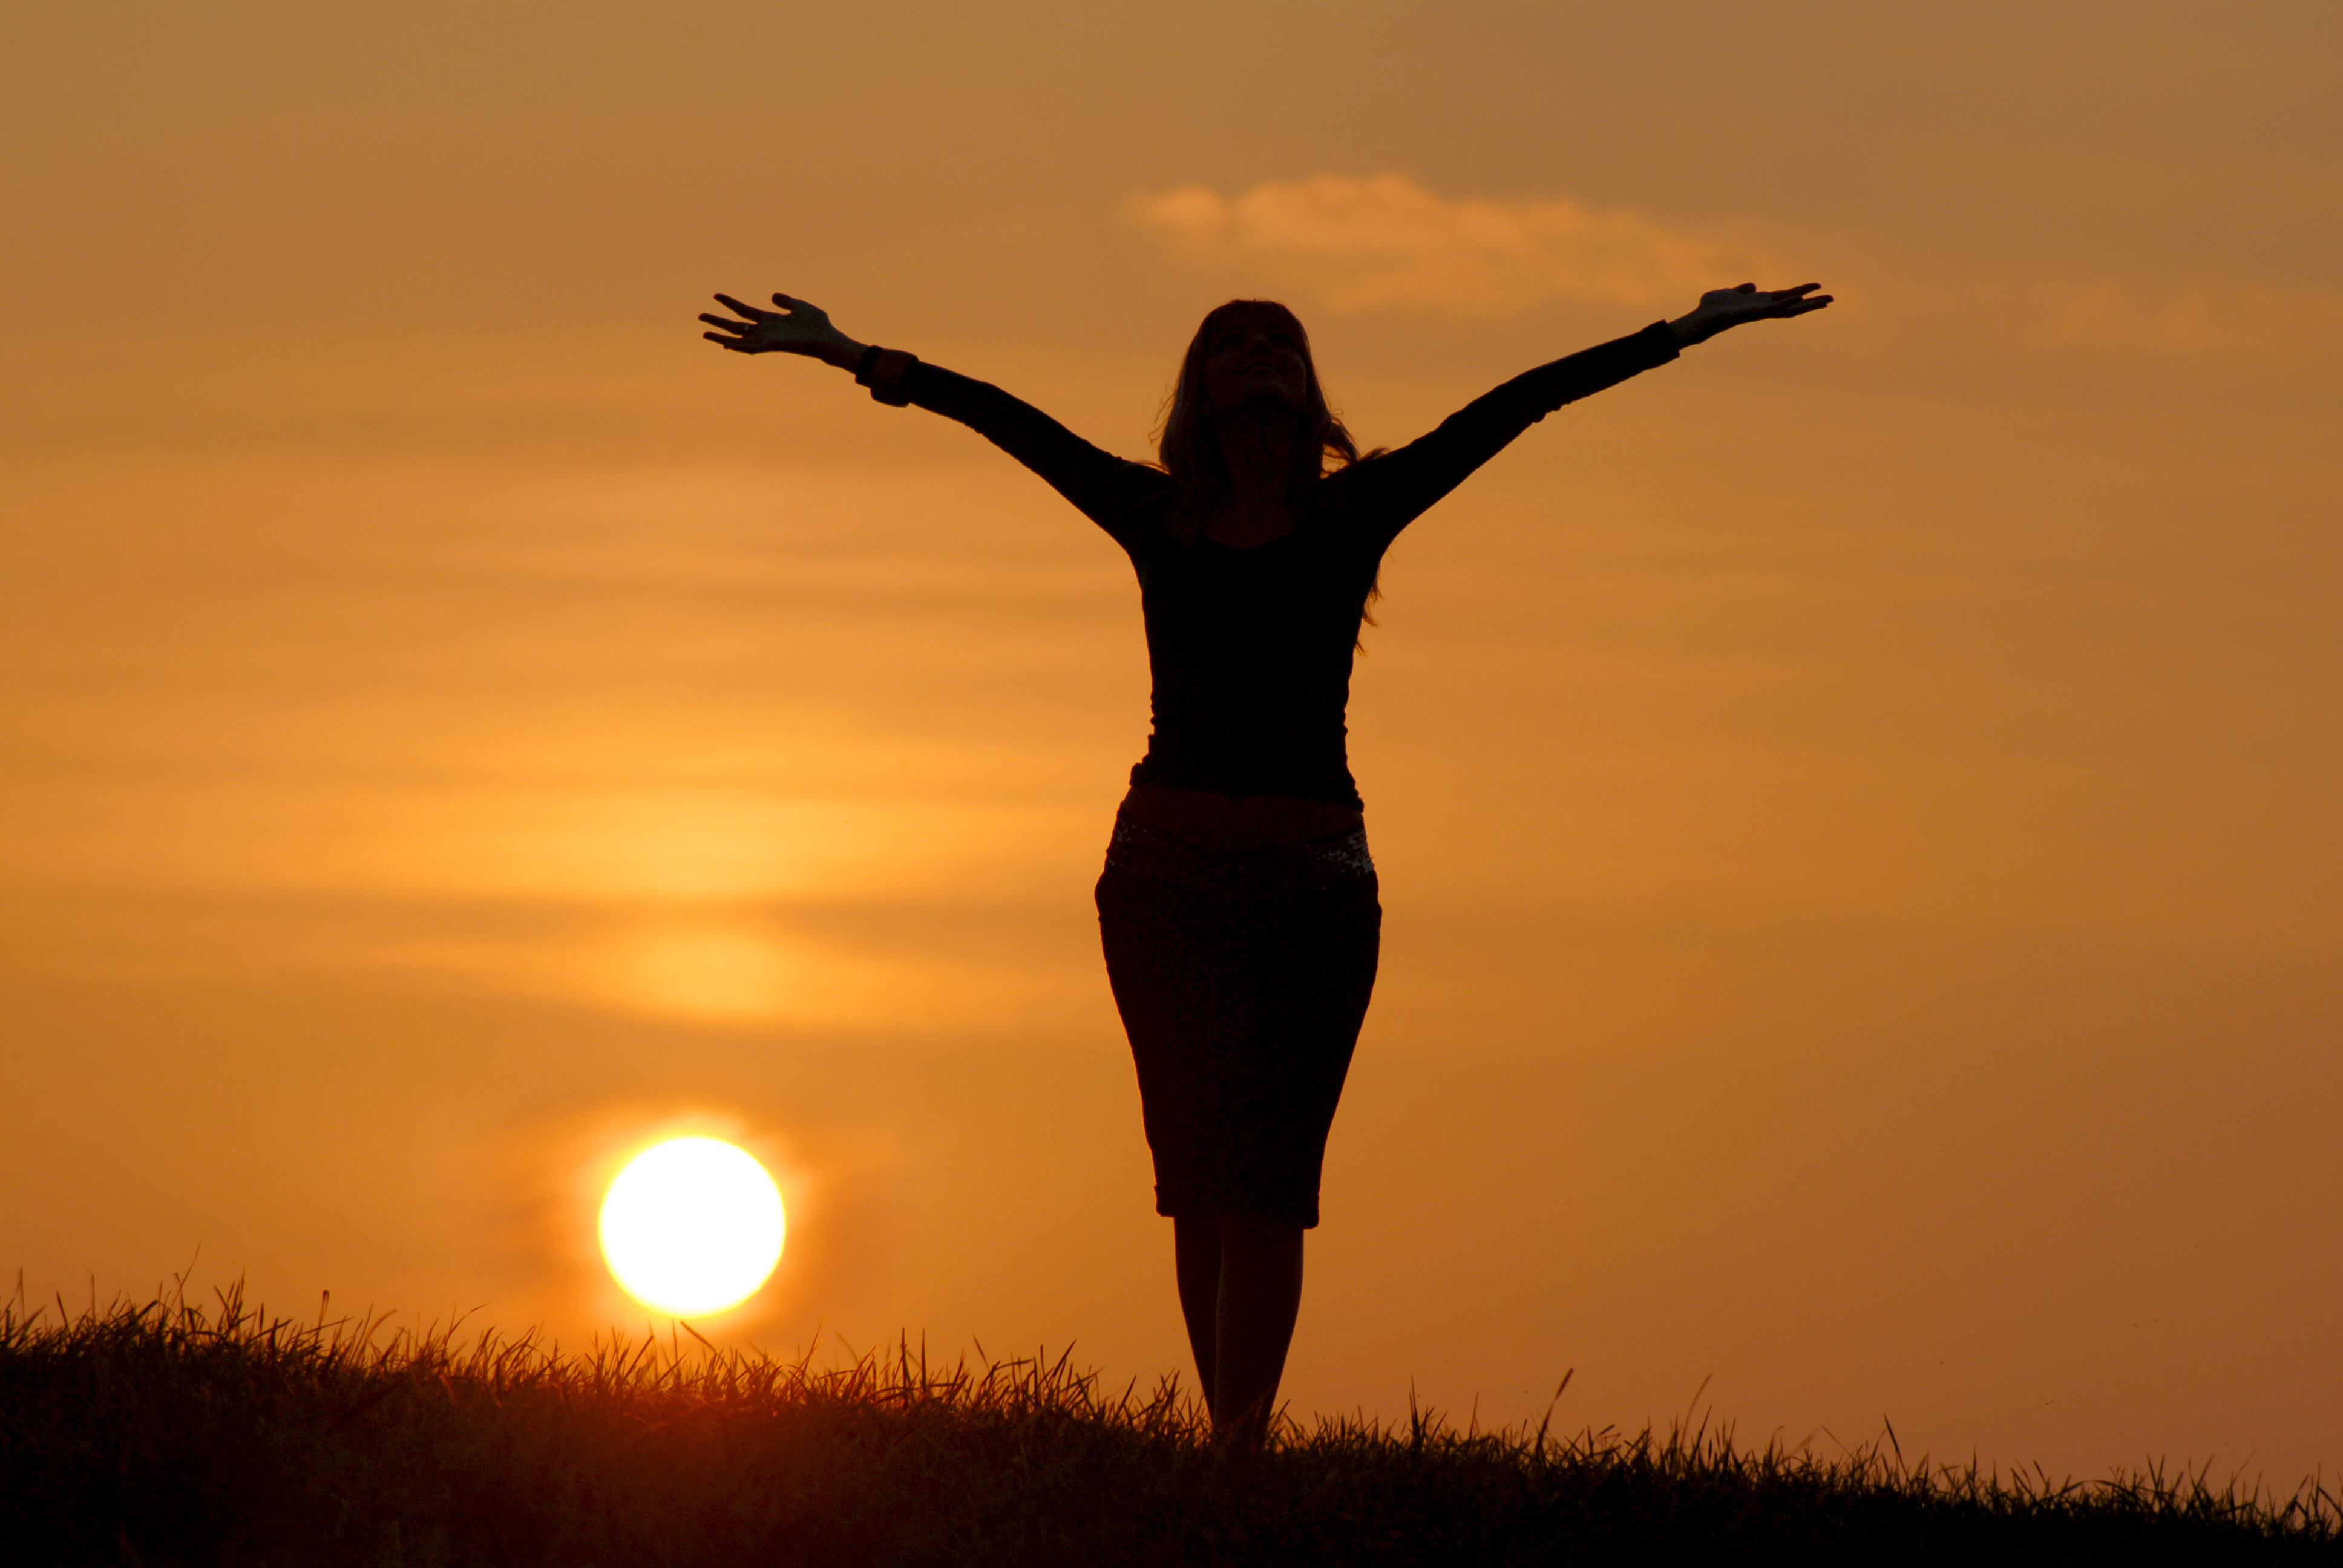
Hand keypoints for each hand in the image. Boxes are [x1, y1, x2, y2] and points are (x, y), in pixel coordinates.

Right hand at [698, 292, 866, 367]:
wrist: (827, 338)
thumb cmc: (817, 325)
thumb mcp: (799, 306)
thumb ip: (785, 301)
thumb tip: (772, 296)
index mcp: (770, 320)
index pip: (744, 311)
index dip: (730, 303)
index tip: (716, 295)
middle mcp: (765, 331)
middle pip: (736, 326)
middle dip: (718, 321)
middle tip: (699, 316)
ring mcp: (767, 340)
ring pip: (738, 339)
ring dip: (721, 337)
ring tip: (704, 334)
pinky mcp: (772, 346)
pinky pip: (751, 348)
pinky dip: (738, 347)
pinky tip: (725, 345)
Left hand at [1669, 282, 1831, 346]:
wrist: (1701, 318)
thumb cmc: (1713, 309)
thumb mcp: (1731, 293)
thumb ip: (1743, 290)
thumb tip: (1753, 287)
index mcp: (1760, 303)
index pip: (1786, 298)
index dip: (1802, 293)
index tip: (1818, 289)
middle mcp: (1763, 309)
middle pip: (1793, 305)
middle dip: (1812, 303)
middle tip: (1832, 299)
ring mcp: (1760, 313)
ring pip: (1788, 309)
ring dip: (1806, 305)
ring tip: (1825, 301)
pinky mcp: (1752, 313)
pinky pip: (1772, 308)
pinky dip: (1786, 303)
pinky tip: (1798, 297)